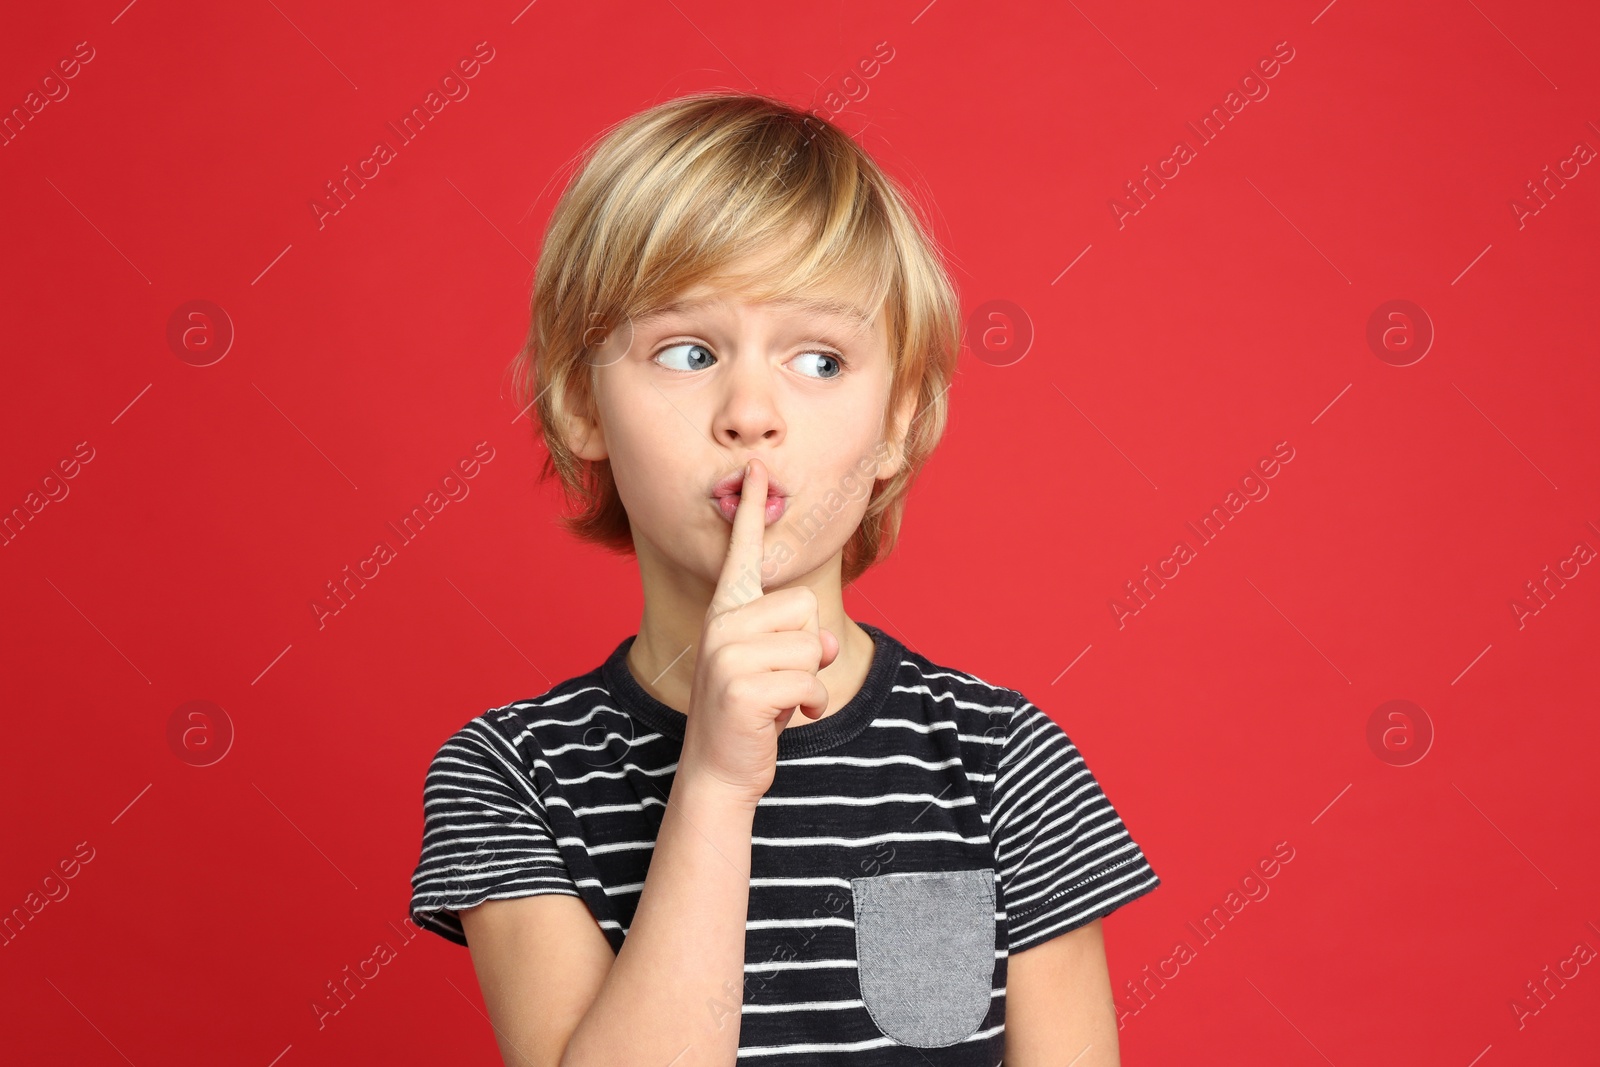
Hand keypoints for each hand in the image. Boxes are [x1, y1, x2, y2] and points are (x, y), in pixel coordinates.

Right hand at [677, 457, 840, 802]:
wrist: (720, 770)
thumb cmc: (752, 712)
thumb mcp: (773, 664)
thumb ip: (797, 638)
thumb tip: (827, 644)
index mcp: (727, 611)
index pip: (744, 552)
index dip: (754, 510)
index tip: (758, 469)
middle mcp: (722, 624)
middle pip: (806, 608)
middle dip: (808, 651)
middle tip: (777, 681)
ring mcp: (728, 655)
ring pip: (813, 647)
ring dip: (809, 683)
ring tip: (777, 701)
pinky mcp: (742, 687)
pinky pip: (811, 683)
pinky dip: (810, 706)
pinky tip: (785, 720)